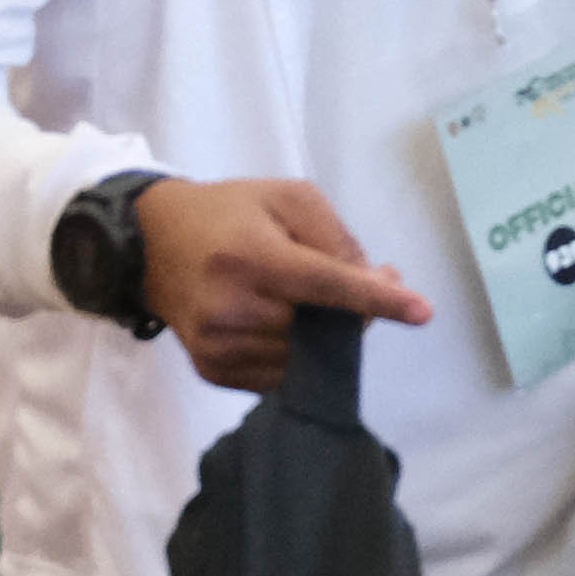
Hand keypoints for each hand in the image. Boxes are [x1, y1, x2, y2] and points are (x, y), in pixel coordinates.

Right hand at [135, 175, 432, 389]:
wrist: (151, 244)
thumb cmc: (230, 213)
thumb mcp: (288, 198)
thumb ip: (337, 238)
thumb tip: (379, 284)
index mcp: (251, 257)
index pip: (326, 285)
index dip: (377, 300)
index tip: (422, 311)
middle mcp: (230, 308)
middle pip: (320, 327)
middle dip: (354, 313)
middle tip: (362, 284)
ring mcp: (218, 347)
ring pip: (304, 359)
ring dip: (327, 337)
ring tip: (311, 299)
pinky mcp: (212, 371)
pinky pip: (279, 377)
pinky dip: (298, 355)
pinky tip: (287, 323)